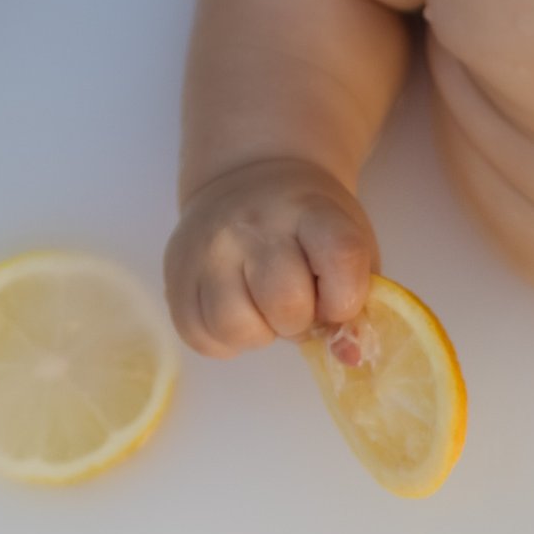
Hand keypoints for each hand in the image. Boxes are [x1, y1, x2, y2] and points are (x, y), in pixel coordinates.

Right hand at [163, 156, 378, 355]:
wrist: (247, 178)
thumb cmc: (309, 224)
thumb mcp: (347, 243)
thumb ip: (357, 300)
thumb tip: (347, 355)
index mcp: (309, 211)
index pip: (340, 257)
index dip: (347, 298)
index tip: (339, 300)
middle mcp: (253, 226)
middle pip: (285, 303)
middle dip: (299, 321)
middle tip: (298, 306)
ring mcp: (208, 250)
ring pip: (235, 328)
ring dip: (259, 334)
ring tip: (264, 311)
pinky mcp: (176, 276)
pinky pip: (200, 337)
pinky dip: (225, 341)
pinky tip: (238, 313)